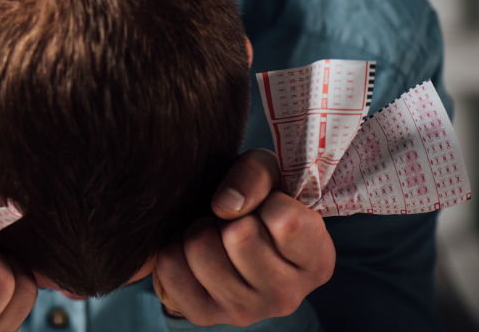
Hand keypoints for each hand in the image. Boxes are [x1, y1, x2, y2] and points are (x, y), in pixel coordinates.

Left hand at [153, 149, 334, 326]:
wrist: (226, 233)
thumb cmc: (259, 201)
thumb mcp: (270, 174)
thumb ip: (256, 175)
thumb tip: (224, 205)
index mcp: (317, 263)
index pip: (285, 220)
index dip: (267, 200)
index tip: (266, 207)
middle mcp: (287, 296)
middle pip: (238, 235)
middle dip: (228, 215)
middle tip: (234, 220)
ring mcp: (245, 312)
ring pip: (200, 248)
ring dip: (200, 228)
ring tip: (214, 233)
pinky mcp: (204, 315)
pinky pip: (170, 264)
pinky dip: (174, 245)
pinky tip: (192, 250)